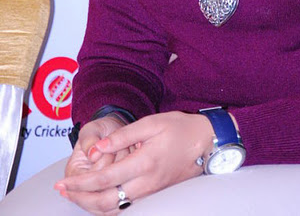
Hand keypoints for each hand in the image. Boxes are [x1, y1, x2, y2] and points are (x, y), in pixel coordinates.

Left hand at [55, 111, 213, 214]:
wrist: (207, 143)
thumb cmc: (180, 128)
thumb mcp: (152, 122)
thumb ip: (122, 136)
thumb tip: (96, 148)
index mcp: (144, 162)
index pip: (105, 179)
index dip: (81, 183)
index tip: (63, 182)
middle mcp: (147, 183)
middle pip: (105, 202)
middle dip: (80, 198)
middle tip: (62, 191)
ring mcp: (151, 192)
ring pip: (115, 209)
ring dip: (91, 205)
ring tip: (75, 194)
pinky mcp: (154, 195)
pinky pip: (125, 207)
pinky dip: (106, 206)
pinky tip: (96, 197)